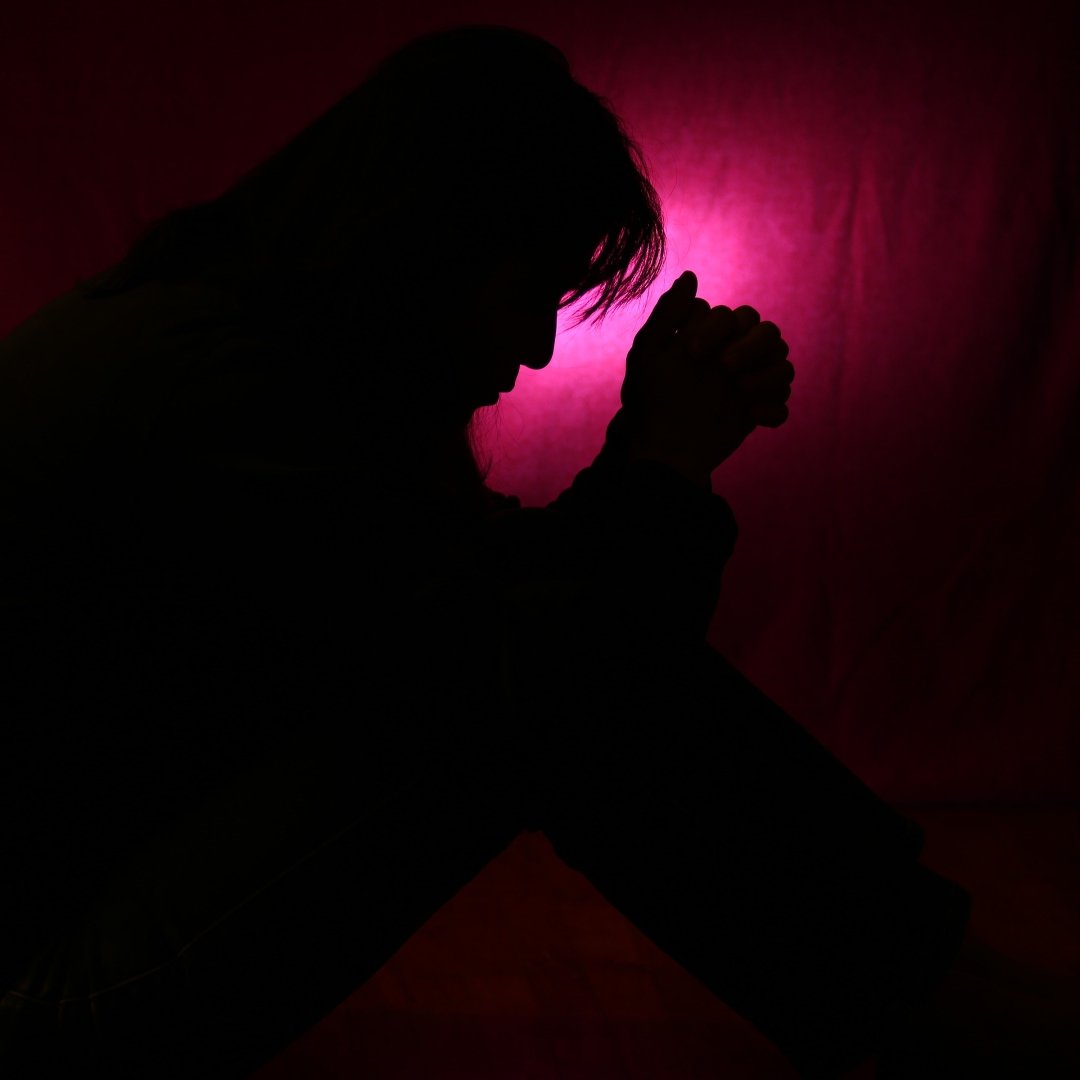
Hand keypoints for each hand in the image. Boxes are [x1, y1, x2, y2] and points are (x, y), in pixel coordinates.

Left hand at [613, 270, 793, 483]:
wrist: (661, 450)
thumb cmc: (649, 399)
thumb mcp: (649, 353)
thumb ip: (668, 312)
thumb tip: (691, 276)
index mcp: (711, 339)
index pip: (731, 316)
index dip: (715, 328)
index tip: (691, 352)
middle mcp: (734, 356)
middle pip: (768, 332)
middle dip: (750, 346)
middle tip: (725, 368)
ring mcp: (748, 384)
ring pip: (783, 364)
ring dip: (768, 374)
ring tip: (742, 393)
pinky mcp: (756, 413)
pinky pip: (783, 403)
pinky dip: (774, 408)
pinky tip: (753, 417)